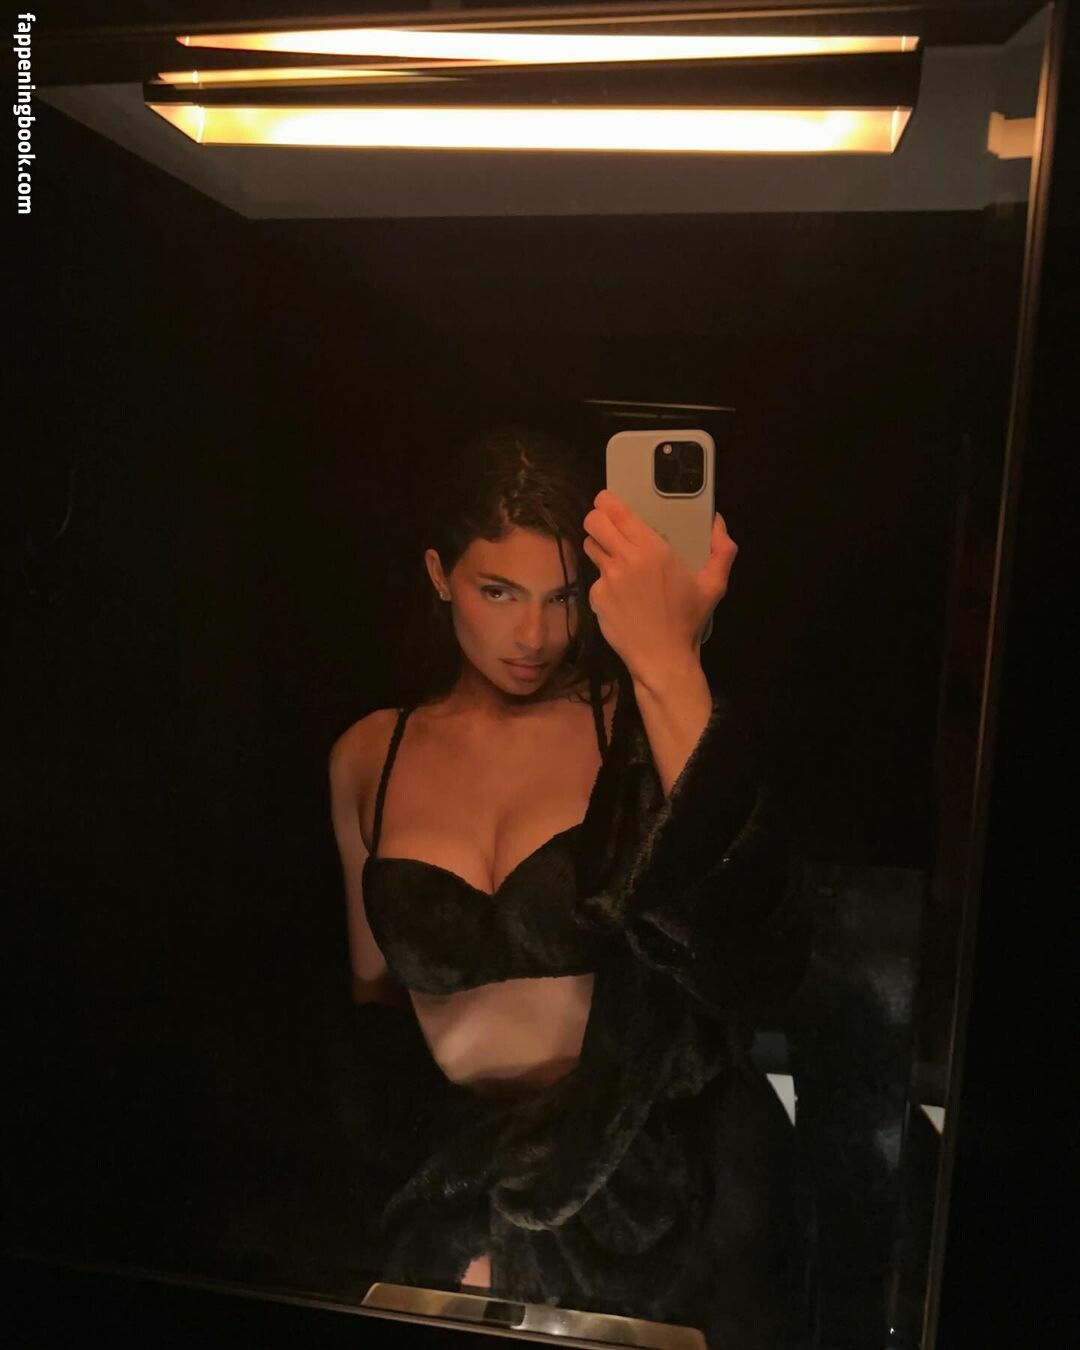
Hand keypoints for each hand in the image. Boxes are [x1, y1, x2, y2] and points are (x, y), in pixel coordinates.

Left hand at [582, 489, 736, 682]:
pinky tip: (621, 594)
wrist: (662, 658)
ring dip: (599, 547)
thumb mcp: (713, 585)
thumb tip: (717, 522)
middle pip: (593, 522)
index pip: (615, 511)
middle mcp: (625, 560)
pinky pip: (595, 578)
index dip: (607, 502)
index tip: (608, 501)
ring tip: (615, 559)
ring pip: (589, 547)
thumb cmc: (687, 620)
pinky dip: (605, 581)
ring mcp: (607, 580)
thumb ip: (722, 550)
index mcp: (653, 550)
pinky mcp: (596, 598)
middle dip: (597, 520)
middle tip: (607, 527)